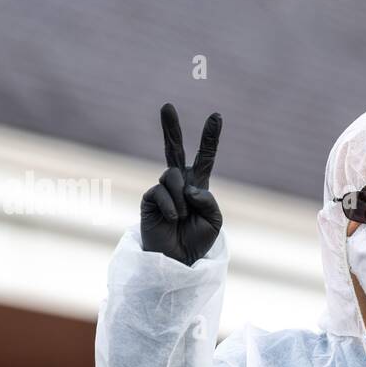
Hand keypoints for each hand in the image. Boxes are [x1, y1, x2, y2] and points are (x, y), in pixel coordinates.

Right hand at [140, 103, 223, 264]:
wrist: (178, 260)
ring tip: (182, 217)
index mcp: (197, 185)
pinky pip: (160, 191)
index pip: (204, 157)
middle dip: (170, 128)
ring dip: (181, 198)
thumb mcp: (214, 221)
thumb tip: (189, 186)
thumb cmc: (197, 241)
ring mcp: (162, 190)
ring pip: (172, 175)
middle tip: (167, 106)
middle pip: (173, 150)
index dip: (210, 138)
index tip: (216, 115)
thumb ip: (208, 200)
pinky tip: (173, 219)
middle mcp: (179, 183)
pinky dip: (171, 206)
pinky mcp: (149, 199)